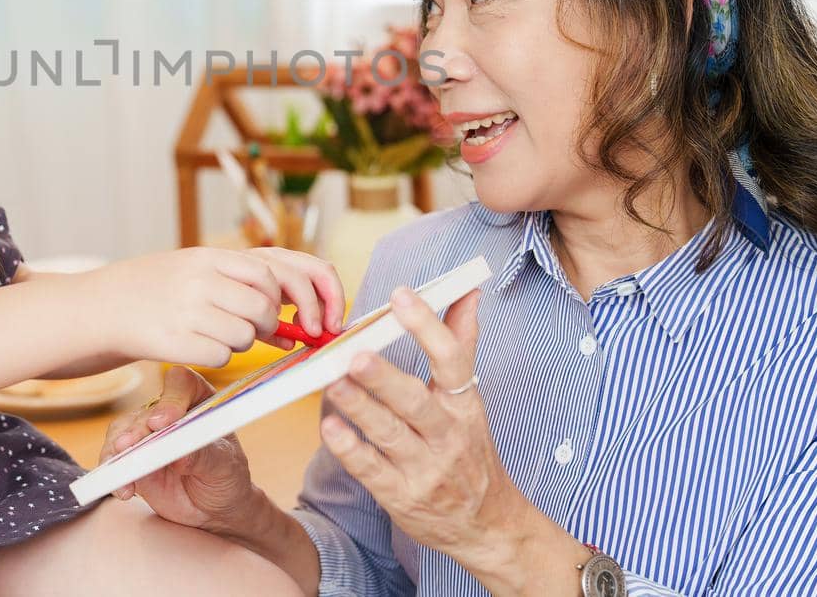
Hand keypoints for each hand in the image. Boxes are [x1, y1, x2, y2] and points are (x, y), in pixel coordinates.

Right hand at [84, 247, 344, 368]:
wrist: (101, 307)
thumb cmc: (158, 292)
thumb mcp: (198, 274)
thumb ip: (244, 289)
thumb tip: (295, 327)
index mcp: (210, 257)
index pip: (272, 272)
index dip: (300, 298)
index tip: (311, 321)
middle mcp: (200, 278)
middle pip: (263, 306)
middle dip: (268, 324)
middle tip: (259, 330)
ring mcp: (186, 309)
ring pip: (245, 335)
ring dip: (239, 343)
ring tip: (213, 333)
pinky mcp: (173, 341)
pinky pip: (220, 357)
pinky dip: (216, 357)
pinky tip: (195, 345)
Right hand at [98, 364, 262, 533]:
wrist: (213, 509)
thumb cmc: (226, 477)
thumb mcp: (224, 466)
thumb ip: (204, 456)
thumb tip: (181, 453)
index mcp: (199, 400)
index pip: (182, 385)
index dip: (172, 399)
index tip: (167, 420)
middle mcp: (170, 411)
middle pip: (148, 409)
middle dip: (138, 428)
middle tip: (132, 444)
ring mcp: (148, 434)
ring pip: (124, 429)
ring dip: (119, 448)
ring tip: (123, 470)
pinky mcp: (132, 457)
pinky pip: (115, 458)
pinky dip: (114, 472)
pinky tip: (124, 489)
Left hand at [318, 286, 583, 592]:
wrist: (486, 524)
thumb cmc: (471, 451)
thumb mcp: (471, 400)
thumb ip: (462, 343)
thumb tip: (467, 292)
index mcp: (464, 405)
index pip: (452, 360)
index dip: (427, 326)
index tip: (401, 296)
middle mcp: (446, 435)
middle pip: (414, 401)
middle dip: (384, 378)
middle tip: (355, 354)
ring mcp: (424, 468)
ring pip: (388, 434)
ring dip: (358, 407)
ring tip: (331, 382)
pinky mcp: (400, 496)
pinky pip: (370, 470)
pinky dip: (349, 449)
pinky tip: (329, 427)